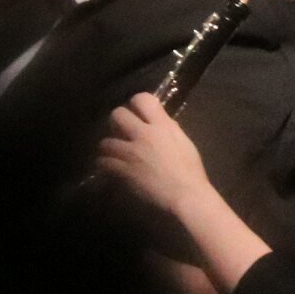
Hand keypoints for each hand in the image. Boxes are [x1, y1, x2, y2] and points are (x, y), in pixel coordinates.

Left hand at [97, 95, 214, 216]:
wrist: (186, 194)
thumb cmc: (191, 170)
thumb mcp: (184, 142)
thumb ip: (169, 130)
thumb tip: (158, 123)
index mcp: (162, 126)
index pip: (142, 99)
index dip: (137, 103)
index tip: (138, 112)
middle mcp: (144, 134)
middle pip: (117, 114)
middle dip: (117, 122)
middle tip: (121, 132)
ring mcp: (131, 152)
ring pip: (105, 141)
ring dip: (108, 148)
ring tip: (113, 154)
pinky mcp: (122, 170)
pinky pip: (103, 162)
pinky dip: (105, 165)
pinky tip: (109, 168)